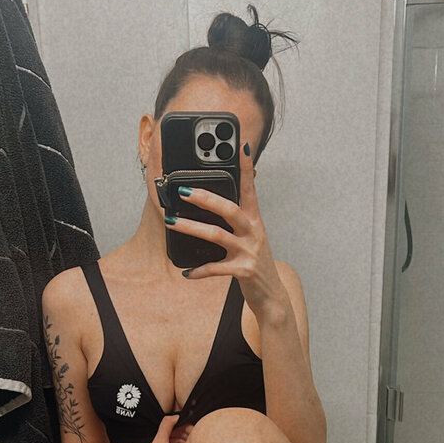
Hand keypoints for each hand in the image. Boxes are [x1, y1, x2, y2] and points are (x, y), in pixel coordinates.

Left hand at [167, 143, 286, 317]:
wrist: (271, 295)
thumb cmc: (255, 263)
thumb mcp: (250, 238)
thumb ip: (237, 220)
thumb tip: (214, 202)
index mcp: (255, 221)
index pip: (250, 189)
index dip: (246, 168)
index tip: (240, 146)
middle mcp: (254, 233)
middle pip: (229, 209)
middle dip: (205, 198)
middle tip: (183, 191)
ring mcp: (249, 252)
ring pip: (217, 235)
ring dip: (192, 228)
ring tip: (172, 223)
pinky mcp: (243, 271)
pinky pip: (216, 268)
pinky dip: (199, 270)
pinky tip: (187, 272)